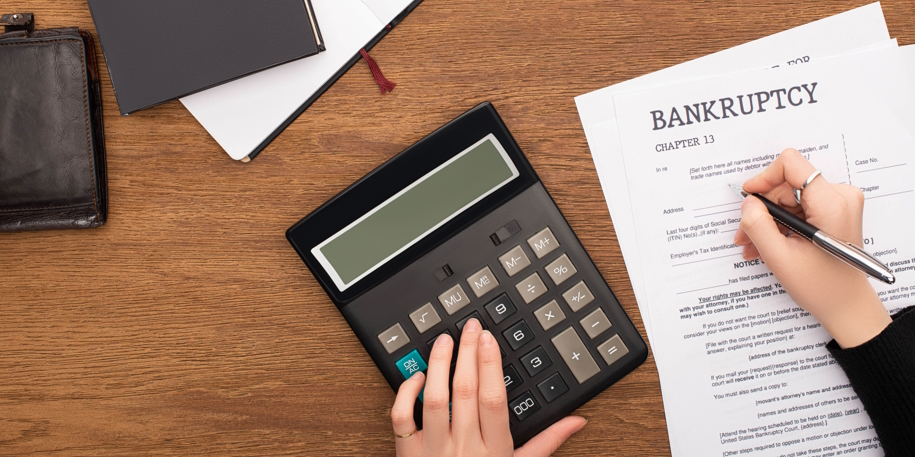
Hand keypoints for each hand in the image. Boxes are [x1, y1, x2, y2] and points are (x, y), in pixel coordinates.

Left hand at [390, 319, 587, 456]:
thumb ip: (547, 442)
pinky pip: (401, 420)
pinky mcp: (408, 454)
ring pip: (434, 400)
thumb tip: (576, 421)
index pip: (492, 399)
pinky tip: (416, 376)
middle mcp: (463, 447)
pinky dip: (405, 395)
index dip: (490, 365)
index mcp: (494, 449)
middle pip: (465, 392)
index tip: (488, 339)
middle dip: (467, 354)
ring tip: (444, 341)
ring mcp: (433, 450)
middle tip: (470, 327)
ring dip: (438, 366)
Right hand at [734, 148, 890, 347]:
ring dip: (769, 220)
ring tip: (755, 245)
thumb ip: (758, 226)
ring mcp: (839, 204)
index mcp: (832, 204)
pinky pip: (798, 207)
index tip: (749, 198)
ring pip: (789, 197)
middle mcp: (840, 196)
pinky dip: (781, 224)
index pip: (791, 165)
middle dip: (763, 208)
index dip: (764, 178)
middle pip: (787, 184)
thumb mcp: (780, 258)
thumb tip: (747, 203)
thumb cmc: (822, 287)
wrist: (846, 305)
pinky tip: (769, 243)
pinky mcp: (834, 211)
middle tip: (746, 234)